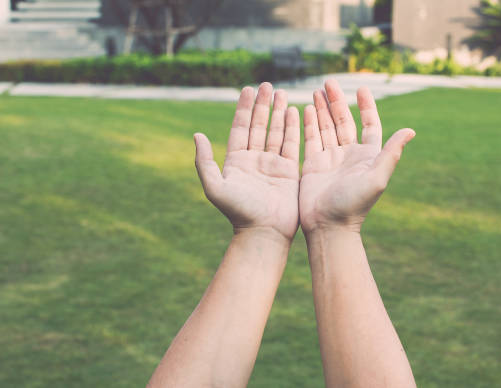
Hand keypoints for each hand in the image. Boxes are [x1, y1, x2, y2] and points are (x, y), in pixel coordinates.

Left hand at [194, 83, 299, 240]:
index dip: (244, 108)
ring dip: (278, 112)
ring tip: (282, 93)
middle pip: (258, 125)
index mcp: (236, 161)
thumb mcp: (215, 187)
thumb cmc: (238, 212)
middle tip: (267, 85)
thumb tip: (196, 135)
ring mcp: (272, 164)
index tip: (248, 88)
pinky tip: (295, 112)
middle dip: (263, 105)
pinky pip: (291, 145)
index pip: (240, 128)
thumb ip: (204, 161)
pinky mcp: (289, 171)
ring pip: (276, 132)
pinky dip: (293, 128)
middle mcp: (254, 160)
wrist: (263, 232)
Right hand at [299, 79, 414, 233]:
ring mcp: (330, 159)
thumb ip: (391, 154)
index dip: (366, 106)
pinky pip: (310, 138)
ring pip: (326, 126)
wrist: (329, 227)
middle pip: (344, 121)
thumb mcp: (377, 179)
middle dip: (336, 101)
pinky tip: (305, 107)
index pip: (368, 124)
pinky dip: (308, 122)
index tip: (361, 88)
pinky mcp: (312, 164)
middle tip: (328, 81)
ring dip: (322, 108)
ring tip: (316, 89)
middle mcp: (349, 155)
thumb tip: (411, 131)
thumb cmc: (355, 206)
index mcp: (367, 156)